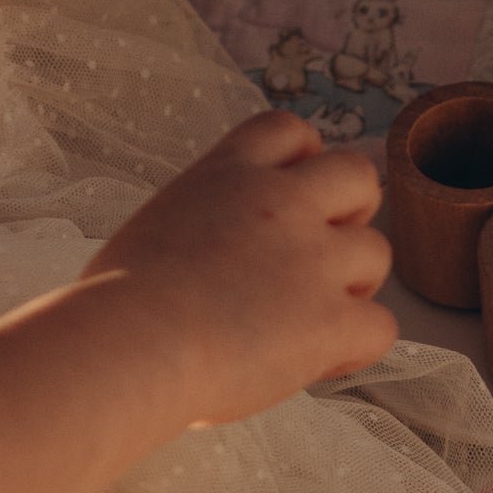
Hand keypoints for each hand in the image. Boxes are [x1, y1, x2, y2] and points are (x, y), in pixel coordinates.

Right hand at [84, 112, 396, 425]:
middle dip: (351, 212)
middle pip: (358, 175)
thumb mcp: (156, 228)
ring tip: (307, 321)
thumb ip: (204, 225)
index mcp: (230, 174)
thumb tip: (210, 263)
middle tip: (317, 257)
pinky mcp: (332, 319)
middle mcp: (282, 203)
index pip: (288, 130)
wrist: (127, 345)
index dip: (302, 160)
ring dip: (352, 286)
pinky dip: (355, 348)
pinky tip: (317, 362)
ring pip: (377, 253)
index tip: (291, 195)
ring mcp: (314, 259)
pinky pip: (381, 327)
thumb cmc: (112, 304)